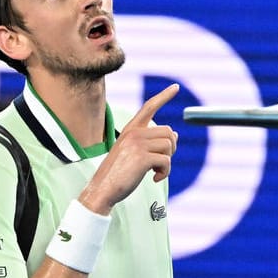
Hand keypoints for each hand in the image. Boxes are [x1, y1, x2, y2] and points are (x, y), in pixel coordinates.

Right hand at [79, 84, 179, 214]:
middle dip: (170, 148)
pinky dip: (165, 172)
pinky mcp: (142, 157)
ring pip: (169, 146)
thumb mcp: (133, 153)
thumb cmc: (118, 174)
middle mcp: (134, 133)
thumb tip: (176, 134)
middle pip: (168, 132)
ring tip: (155, 171)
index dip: (164, 96)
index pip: (149, 107)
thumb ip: (150, 142)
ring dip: (167, 162)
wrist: (102, 190)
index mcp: (130, 130)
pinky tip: (154, 179)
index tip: (176, 87)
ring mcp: (137, 144)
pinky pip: (166, 161)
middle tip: (160, 162)